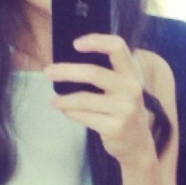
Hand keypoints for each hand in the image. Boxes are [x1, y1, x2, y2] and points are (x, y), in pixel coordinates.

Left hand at [44, 34, 154, 167]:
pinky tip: (65, 111)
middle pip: (94, 73)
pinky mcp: (115, 128)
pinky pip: (84, 117)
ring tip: (53, 101)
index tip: (76, 43)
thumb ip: (105, 74)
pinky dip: (71, 113)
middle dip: (67, 72)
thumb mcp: (122, 89)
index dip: (97, 41)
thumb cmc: (122, 110)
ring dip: (64, 100)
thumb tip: (66, 63)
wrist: (137, 144)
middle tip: (48, 72)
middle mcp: (131, 89)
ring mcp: (124, 109)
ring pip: (84, 99)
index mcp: (131, 73)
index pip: (118, 47)